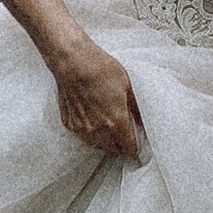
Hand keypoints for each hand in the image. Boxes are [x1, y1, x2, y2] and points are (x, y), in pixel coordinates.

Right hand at [51, 33, 143, 159]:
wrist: (72, 62)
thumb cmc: (100, 69)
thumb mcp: (128, 85)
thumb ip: (136, 108)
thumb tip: (143, 120)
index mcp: (116, 123)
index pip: (128, 149)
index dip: (134, 147)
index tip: (136, 142)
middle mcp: (98, 131)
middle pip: (113, 150)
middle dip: (120, 145)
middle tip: (124, 134)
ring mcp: (81, 128)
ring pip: (97, 145)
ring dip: (104, 141)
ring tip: (108, 126)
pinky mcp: (69, 123)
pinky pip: (82, 136)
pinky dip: (89, 132)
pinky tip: (92, 118)